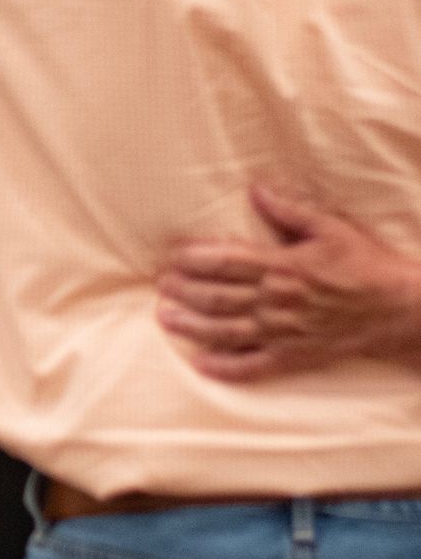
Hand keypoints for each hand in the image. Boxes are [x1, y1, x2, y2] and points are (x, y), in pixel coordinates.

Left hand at [156, 182, 420, 379]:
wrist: (398, 310)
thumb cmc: (365, 265)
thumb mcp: (331, 228)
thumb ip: (290, 211)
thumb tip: (256, 190)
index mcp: (284, 266)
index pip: (228, 262)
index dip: (195, 259)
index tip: (172, 256)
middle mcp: (277, 301)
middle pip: (219, 296)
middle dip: (184, 290)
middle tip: (160, 285)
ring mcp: (283, 333)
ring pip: (227, 331)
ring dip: (192, 325)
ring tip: (165, 318)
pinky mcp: (293, 357)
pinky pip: (253, 367)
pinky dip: (225, 368)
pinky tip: (200, 365)